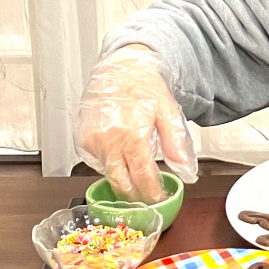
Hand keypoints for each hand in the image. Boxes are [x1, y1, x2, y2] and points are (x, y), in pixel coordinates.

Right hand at [73, 45, 196, 202]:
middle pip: (122, 183)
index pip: (143, 176)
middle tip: (148, 197)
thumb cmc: (145, 88)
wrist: (120, 69)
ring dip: (123, 179)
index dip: (152, 193)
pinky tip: (120, 155)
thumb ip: (176, 142)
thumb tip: (186, 170)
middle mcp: (109, 140)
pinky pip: (97, 163)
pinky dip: (110, 165)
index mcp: (133, 134)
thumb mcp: (168, 110)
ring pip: (108, 174)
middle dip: (136, 195)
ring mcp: (93, 141)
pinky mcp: (83, 140)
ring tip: (136, 173)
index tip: (159, 198)